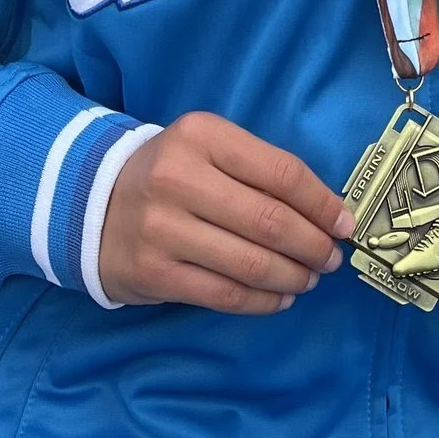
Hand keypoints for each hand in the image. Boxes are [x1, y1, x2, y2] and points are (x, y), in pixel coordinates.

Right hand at [99, 111, 354, 315]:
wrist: (92, 203)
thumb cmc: (172, 173)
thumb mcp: (209, 149)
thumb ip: (260, 170)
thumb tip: (327, 212)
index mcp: (202, 136)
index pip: (280, 172)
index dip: (322, 203)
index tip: (346, 224)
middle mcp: (179, 178)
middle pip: (270, 221)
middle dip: (313, 245)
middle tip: (331, 259)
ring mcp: (162, 228)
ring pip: (250, 263)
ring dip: (292, 276)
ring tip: (308, 279)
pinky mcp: (153, 273)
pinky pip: (225, 294)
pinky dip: (263, 301)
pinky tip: (279, 297)